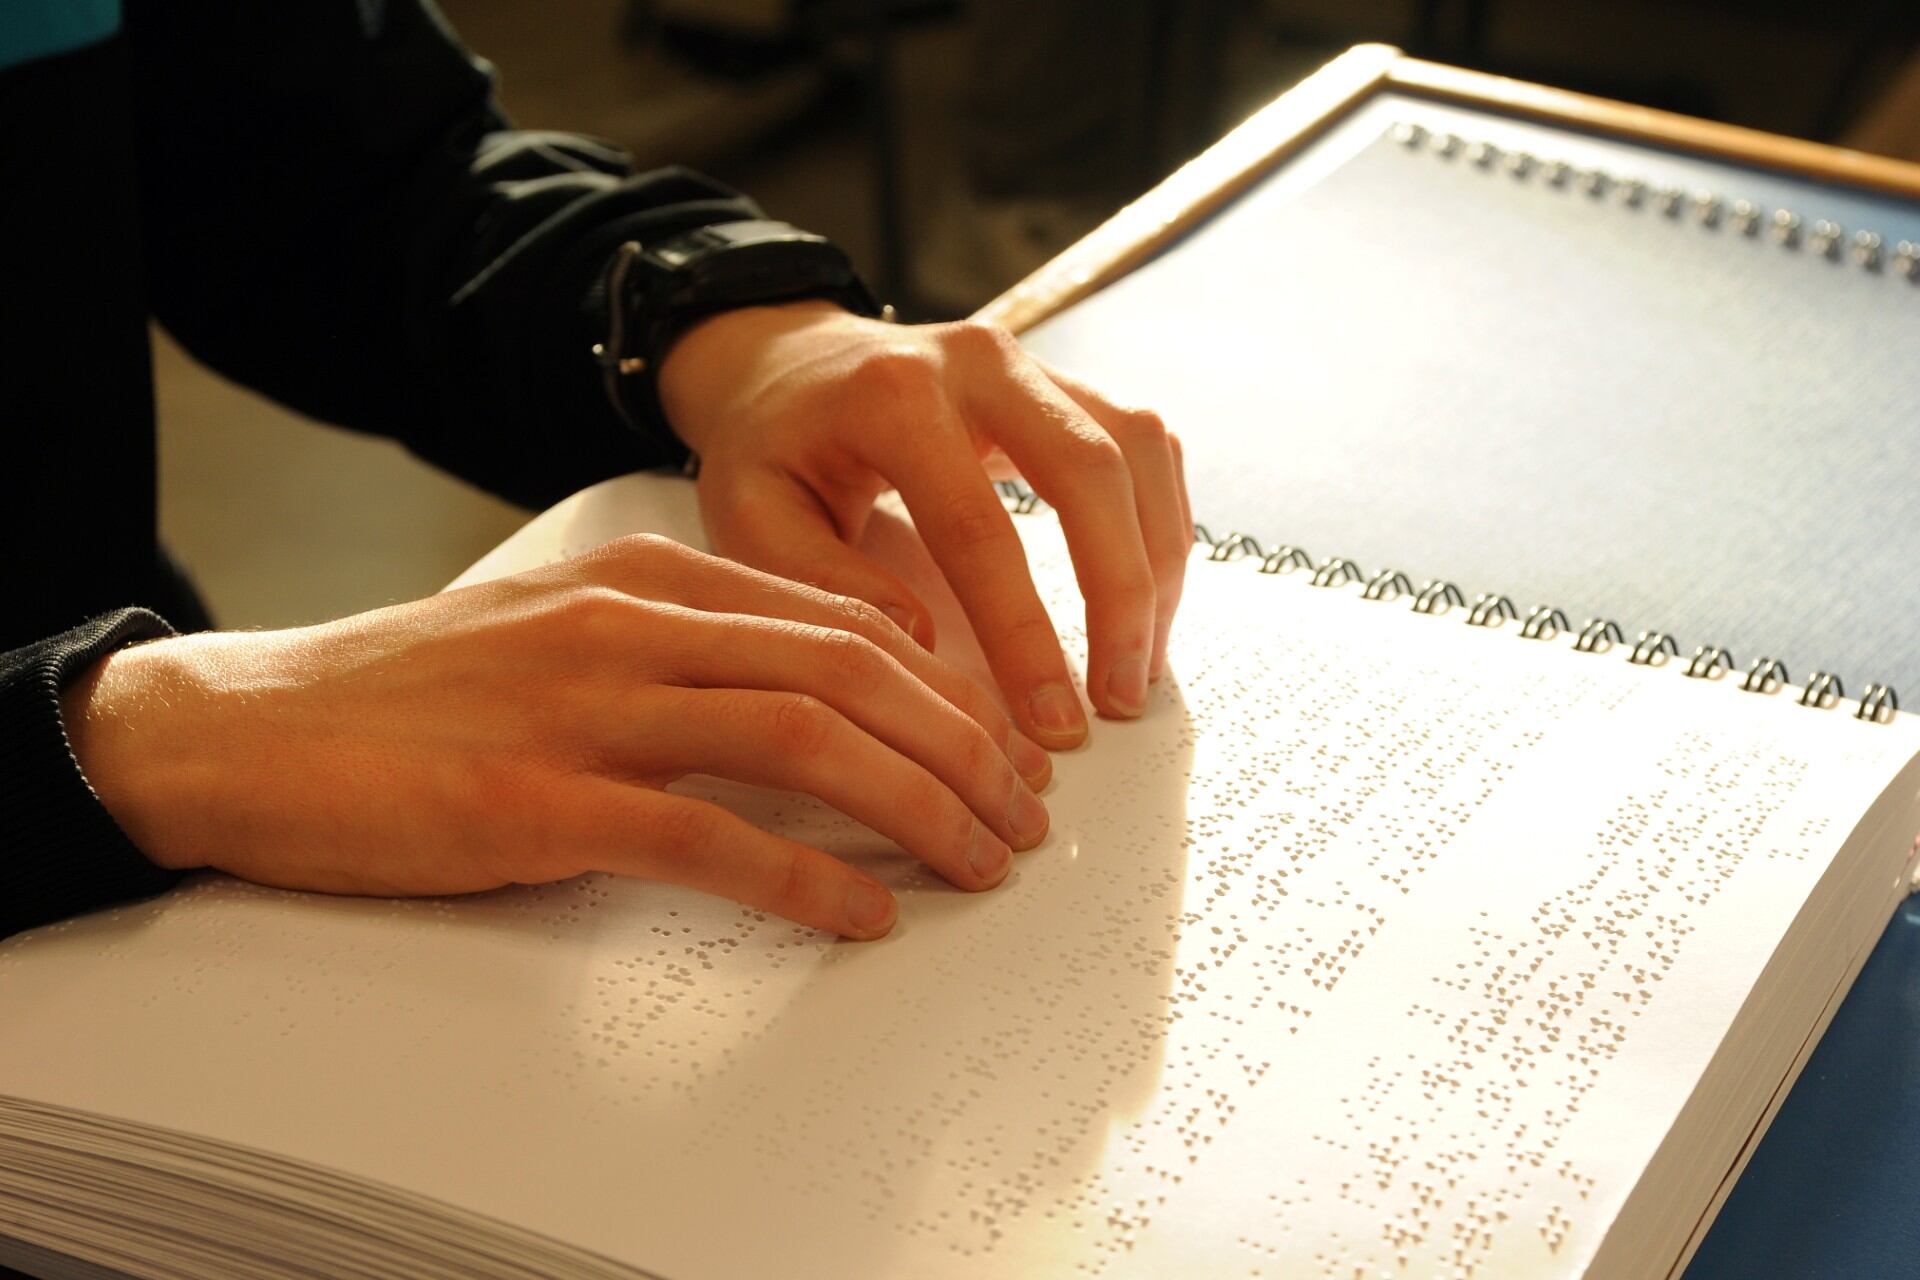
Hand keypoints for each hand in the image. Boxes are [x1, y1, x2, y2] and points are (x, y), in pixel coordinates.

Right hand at [59, 537, 1053, 938]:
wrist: (255, 728)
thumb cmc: (420, 692)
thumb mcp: (566, 629)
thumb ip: (685, 646)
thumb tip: (816, 698)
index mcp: (648, 578)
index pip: (843, 620)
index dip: (946, 689)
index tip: (999, 747)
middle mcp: (632, 626)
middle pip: (849, 672)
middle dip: (961, 746)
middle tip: (1023, 814)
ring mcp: (587, 710)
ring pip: (803, 740)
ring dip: (917, 805)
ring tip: (982, 861)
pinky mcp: (541, 802)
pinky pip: (710, 836)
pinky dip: (808, 875)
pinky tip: (865, 911)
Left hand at [657, 302, 1192, 749]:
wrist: (783, 365)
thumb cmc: (768, 451)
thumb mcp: (750, 520)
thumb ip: (826, 582)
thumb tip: (926, 641)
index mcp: (891, 396)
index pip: (980, 529)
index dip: (1025, 633)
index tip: (1051, 718)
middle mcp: (976, 360)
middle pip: (1090, 470)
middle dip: (1122, 593)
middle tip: (1119, 697)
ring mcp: (1031, 363)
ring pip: (1138, 450)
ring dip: (1157, 562)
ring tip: (1139, 663)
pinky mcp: (1063, 383)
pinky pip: (1143, 446)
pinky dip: (1158, 525)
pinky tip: (1144, 602)